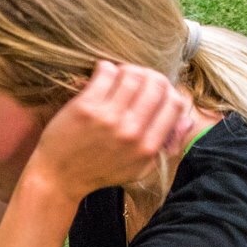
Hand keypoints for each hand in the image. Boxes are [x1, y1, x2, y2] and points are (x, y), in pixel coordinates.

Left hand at [23, 62, 194, 200]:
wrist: (59, 179)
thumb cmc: (100, 171)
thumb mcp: (139, 167)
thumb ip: (165, 144)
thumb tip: (187, 120)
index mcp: (148, 146)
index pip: (174, 102)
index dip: (168, 91)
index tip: (156, 91)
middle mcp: (131, 131)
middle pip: (156, 84)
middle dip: (150, 76)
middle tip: (138, 79)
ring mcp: (108, 118)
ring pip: (133, 74)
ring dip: (128, 69)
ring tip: (119, 75)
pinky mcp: (85, 108)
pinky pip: (106, 72)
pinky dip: (106, 67)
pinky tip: (102, 74)